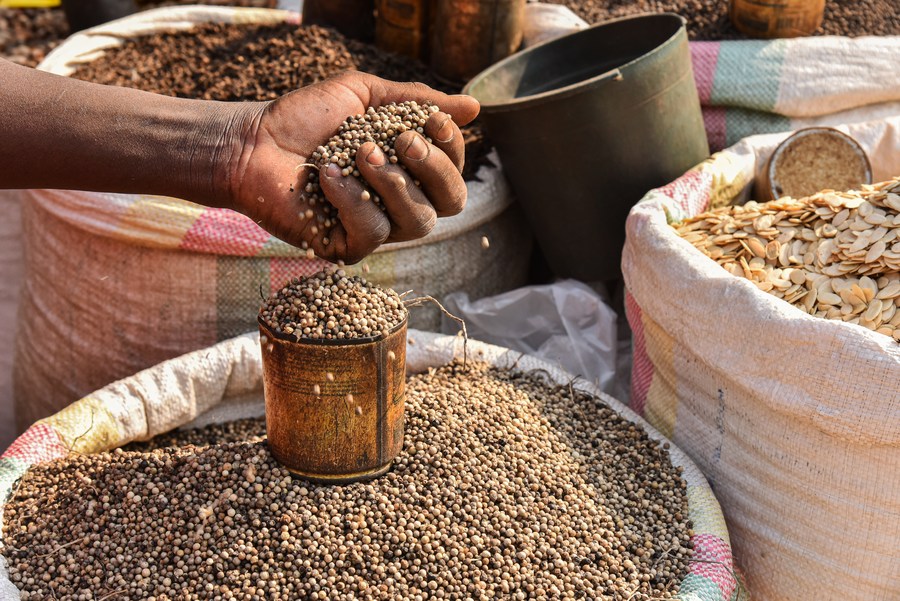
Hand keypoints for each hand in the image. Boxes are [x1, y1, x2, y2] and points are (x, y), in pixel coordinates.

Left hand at [222, 72, 479, 263]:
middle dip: (434, 168)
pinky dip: (352, 199)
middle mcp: (400, 203)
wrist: (254, 142)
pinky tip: (328, 175)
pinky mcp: (348, 247)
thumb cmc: (306, 118)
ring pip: (418, 222)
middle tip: (402, 140)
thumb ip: (417, 101)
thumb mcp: (365, 96)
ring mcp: (377, 228)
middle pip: (450, 203)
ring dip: (393, 182)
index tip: (430, 120)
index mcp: (410, 171)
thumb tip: (475, 107)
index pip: (454, 172)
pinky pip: (373, 232)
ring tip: (361, 153)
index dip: (452, 148)